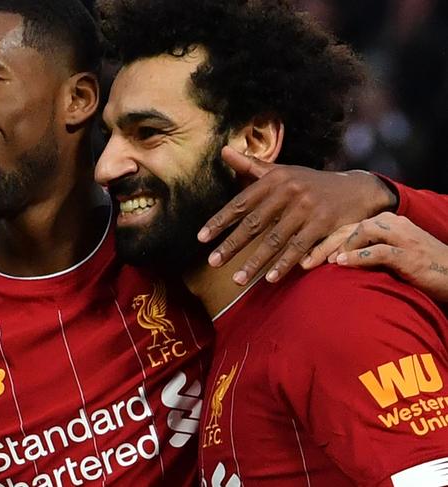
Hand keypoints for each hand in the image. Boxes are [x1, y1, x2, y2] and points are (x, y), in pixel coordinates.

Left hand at [197, 148, 397, 284]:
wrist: (357, 189)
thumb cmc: (310, 183)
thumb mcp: (282, 172)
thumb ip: (251, 166)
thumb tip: (223, 151)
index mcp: (275, 179)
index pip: (241, 203)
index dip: (220, 221)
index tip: (201, 238)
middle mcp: (290, 191)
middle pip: (255, 223)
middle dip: (232, 244)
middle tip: (213, 262)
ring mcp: (308, 208)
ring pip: (275, 239)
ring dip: (255, 262)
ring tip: (236, 280)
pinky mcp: (324, 224)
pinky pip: (300, 248)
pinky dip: (284, 265)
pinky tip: (269, 279)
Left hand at [310, 212, 447, 301]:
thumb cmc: (415, 268)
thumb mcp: (385, 256)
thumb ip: (361, 252)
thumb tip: (326, 260)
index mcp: (383, 222)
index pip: (343, 225)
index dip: (319, 237)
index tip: (298, 252)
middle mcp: (391, 223)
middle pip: (348, 226)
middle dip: (320, 242)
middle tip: (301, 260)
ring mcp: (402, 236)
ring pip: (361, 232)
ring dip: (336, 246)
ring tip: (317, 261)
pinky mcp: (410, 253)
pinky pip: (378, 251)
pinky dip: (357, 256)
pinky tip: (340, 263)